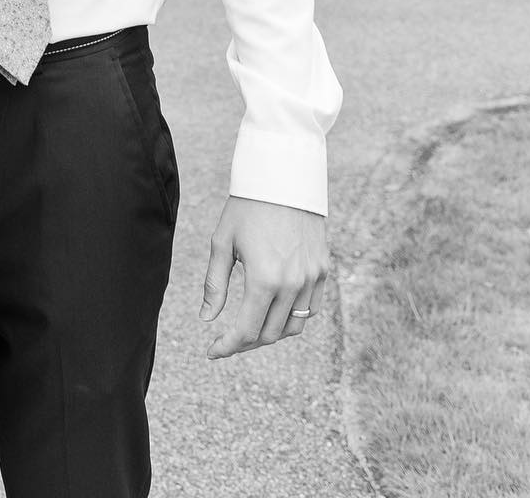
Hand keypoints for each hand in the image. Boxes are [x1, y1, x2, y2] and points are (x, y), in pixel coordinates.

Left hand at [200, 196, 328, 358]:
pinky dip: (293, 317)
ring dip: (271, 333)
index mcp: (264, 279)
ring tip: (250, 327)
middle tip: (227, 339)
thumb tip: (206, 318)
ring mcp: (311, 278)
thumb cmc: (246, 207)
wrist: (283, 178)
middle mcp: (292, 284)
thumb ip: (214, 284)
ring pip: (293, 326)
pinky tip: (275, 311)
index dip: (227, 346)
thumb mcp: (222, 243)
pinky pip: (311, 308)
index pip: (246, 330)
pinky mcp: (322, 270)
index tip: (212, 351)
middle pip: (270, 334)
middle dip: (246, 341)